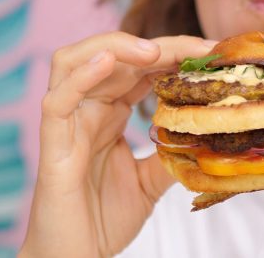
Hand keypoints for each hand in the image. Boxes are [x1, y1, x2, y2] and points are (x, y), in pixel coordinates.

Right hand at [20, 32, 214, 257]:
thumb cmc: (104, 217)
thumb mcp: (151, 180)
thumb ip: (172, 153)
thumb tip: (208, 136)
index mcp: (109, 112)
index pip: (140, 68)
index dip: (173, 54)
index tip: (212, 52)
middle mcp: (87, 109)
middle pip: (114, 57)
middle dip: (157, 46)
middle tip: (198, 48)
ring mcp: (67, 123)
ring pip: (74, 61)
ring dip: (115, 47)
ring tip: (152, 51)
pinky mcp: (52, 144)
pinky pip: (58, 100)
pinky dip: (80, 76)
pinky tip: (106, 61)